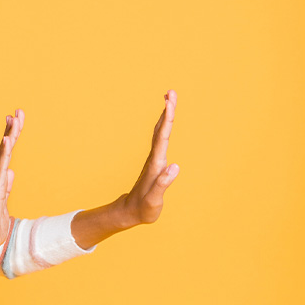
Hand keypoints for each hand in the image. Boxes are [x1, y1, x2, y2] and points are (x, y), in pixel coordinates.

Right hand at [0, 109, 24, 255]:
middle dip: (13, 130)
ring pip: (4, 154)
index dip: (11, 137)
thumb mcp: (4, 203)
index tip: (14, 120)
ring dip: (10, 136)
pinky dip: (4, 153)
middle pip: (5, 149)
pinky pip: (1, 167)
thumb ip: (6, 188)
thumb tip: (11, 172)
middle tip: (18, 111)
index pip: (6, 154)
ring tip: (14, 119)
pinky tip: (7, 140)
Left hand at [121, 90, 179, 225]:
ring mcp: (154, 159)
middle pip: (161, 130)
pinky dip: (165, 126)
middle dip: (167, 111)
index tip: (170, 104)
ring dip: (166, 115)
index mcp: (155, 165)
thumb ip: (162, 183)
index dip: (167, 120)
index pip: (163, 138)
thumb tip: (174, 166)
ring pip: (160, 133)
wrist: (130, 212)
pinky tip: (167, 121)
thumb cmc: (143, 208)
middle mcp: (154, 158)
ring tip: (170, 99)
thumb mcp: (153, 200)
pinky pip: (161, 139)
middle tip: (171, 92)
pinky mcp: (155, 163)